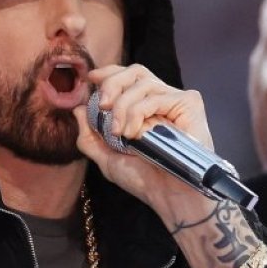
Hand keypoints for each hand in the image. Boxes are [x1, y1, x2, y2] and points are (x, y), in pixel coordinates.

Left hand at [74, 63, 215, 211]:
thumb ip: (90, 136)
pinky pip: (156, 96)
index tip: (91, 80)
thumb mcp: (107, 159)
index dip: (109, 73)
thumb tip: (77, 109)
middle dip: (112, 84)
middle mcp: (161, 99)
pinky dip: (138, 112)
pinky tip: (135, 134)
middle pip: (135, 71)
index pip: (127, 76)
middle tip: (102, 106)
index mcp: (144, 106)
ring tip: (120, 133)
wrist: (168, 196)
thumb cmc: (143, 179)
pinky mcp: (189, 104)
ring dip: (122, 107)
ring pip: (143, 83)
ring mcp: (175, 100)